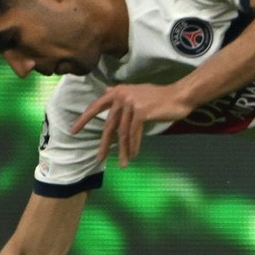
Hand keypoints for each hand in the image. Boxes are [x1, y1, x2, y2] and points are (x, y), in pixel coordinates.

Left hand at [70, 83, 193, 167]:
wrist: (181, 96)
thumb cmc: (161, 96)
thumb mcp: (138, 91)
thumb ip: (122, 93)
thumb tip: (106, 91)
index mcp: (118, 91)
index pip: (96, 106)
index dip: (84, 119)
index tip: (73, 131)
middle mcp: (122, 96)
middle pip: (109, 125)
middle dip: (104, 144)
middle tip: (99, 159)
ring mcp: (131, 104)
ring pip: (123, 133)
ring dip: (123, 150)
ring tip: (122, 164)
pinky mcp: (141, 112)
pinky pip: (134, 134)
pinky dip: (133, 146)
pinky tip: (133, 155)